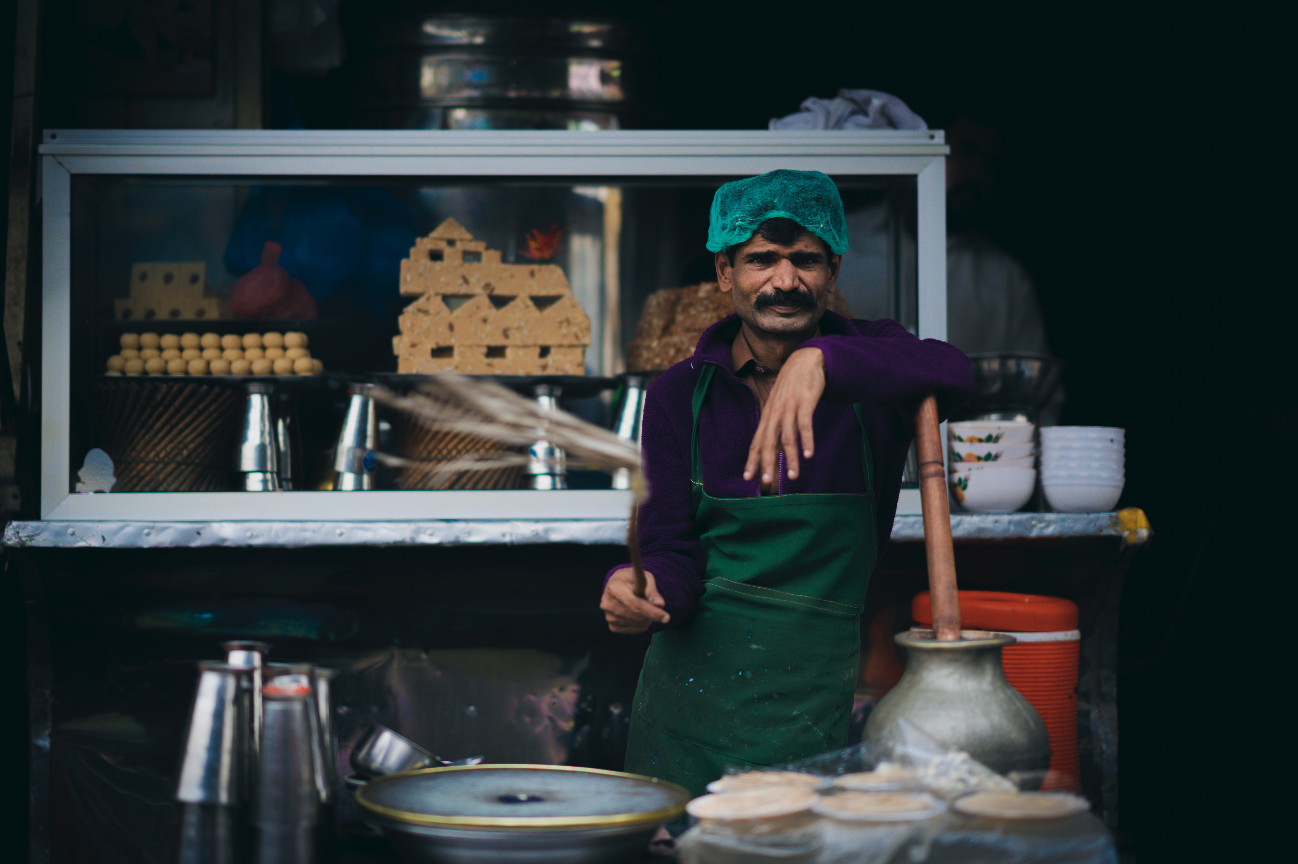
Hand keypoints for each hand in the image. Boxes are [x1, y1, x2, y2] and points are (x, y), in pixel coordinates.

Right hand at [600, 568, 669, 632]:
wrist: (619, 585)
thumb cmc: (633, 580)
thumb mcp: (644, 578)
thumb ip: (652, 591)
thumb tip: (660, 604)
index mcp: (614, 587)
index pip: (634, 604)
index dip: (651, 611)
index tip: (666, 617)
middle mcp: (608, 603)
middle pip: (637, 616)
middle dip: (652, 614)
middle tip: (659, 609)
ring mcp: (609, 616)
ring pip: (638, 624)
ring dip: (647, 618)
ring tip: (644, 606)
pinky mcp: (612, 626)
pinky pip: (635, 630)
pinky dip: (642, 624)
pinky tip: (639, 614)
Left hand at [744, 346, 824, 484]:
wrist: (805, 360)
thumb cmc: (792, 388)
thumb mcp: (780, 407)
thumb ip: (778, 428)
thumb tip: (774, 452)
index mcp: (768, 416)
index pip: (757, 442)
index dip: (752, 460)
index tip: (748, 478)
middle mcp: (775, 413)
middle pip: (768, 442)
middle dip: (767, 463)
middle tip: (766, 481)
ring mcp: (789, 407)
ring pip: (787, 437)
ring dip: (791, 458)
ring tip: (793, 476)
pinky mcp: (805, 402)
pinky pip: (805, 424)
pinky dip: (807, 440)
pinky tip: (809, 454)